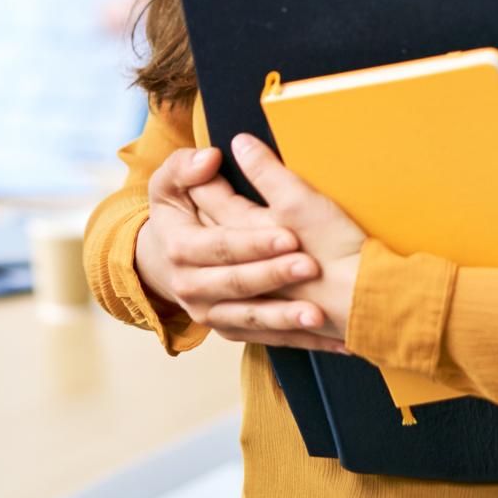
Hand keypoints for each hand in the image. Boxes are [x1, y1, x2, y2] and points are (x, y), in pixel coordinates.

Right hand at [133, 147, 347, 352]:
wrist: (163, 262)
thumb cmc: (178, 215)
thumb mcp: (170, 185)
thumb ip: (186, 167)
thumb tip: (210, 157)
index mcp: (180, 248)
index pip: (220, 246)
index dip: (253, 242)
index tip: (290, 235)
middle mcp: (191, 287)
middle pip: (237, 283)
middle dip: (275, 276)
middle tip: (310, 267)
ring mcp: (210, 313)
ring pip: (251, 319)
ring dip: (285, 318)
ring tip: (318, 313)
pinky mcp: (230, 330)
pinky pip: (266, 339)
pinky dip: (300, 340)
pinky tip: (333, 339)